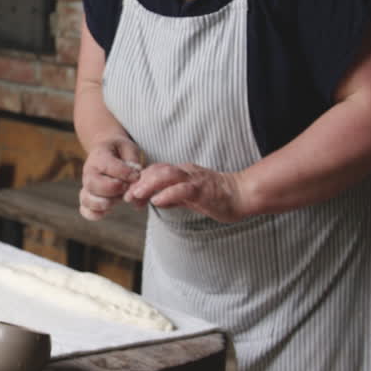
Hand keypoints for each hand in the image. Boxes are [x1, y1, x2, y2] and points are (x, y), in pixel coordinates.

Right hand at [79, 138, 141, 220]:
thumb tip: (135, 176)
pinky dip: (93, 214)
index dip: (124, 173)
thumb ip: (132, 160)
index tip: (136, 176)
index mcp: (99, 156)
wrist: (106, 151)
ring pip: (86, 199)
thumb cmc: (119, 151)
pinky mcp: (88, 198)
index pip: (107, 165)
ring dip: (101, 204)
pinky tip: (105, 212)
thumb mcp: (128, 148)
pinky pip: (85, 209)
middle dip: (112, 189)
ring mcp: (87, 186)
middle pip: (93, 184)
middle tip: (126, 188)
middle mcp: (89, 172)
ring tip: (114, 202)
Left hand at [124, 163, 249, 222]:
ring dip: (149, 185)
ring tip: (136, 196)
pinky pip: (183, 189)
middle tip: (127, 196)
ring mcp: (195, 179)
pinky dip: (168, 194)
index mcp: (182, 173)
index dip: (140, 181)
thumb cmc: (217, 197)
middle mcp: (186, 172)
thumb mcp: (190, 197)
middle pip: (157, 170)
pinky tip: (157, 201)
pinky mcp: (204, 189)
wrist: (242, 195)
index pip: (155, 171)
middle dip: (139, 182)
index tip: (129, 195)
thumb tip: (155, 201)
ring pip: (167, 175)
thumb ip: (173, 197)